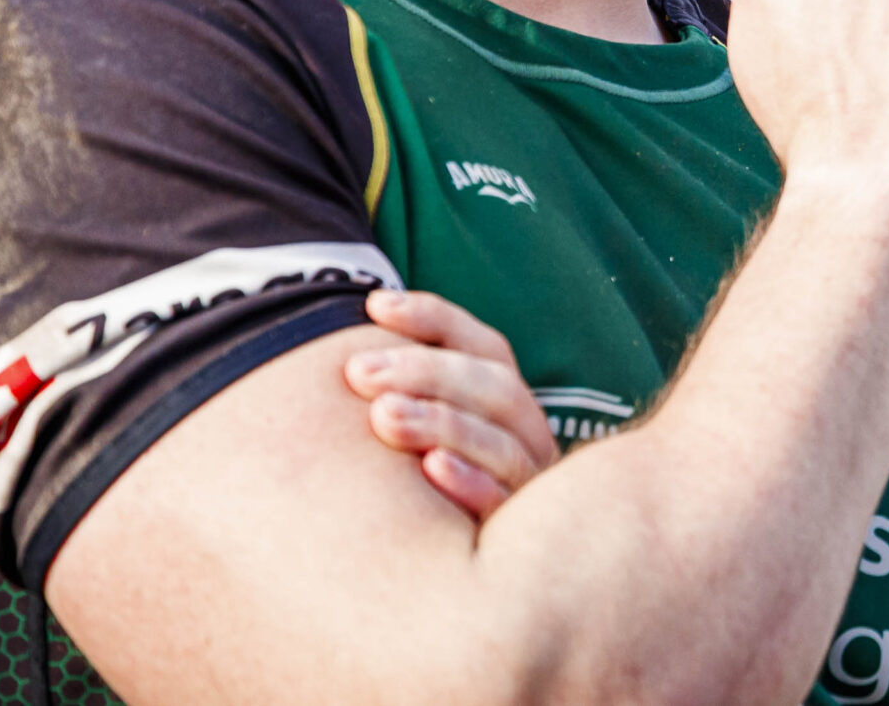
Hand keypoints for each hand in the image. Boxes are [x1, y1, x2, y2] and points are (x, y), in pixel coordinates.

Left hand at [344, 288, 559, 519]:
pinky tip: (430, 470)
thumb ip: (408, 390)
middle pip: (495, 388)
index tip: (374, 306)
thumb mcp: (426, 429)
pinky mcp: (517, 537)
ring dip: (442, 423)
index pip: (484, 346)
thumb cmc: (426, 490)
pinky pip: (502, 504)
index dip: (433, 320)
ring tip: (383, 416)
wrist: (460, 581)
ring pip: (501, 443)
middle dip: (426, 372)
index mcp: (509, 402)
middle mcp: (528, 436)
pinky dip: (469, 482)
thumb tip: (360, 324)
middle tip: (359, 372)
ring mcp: (529, 486)